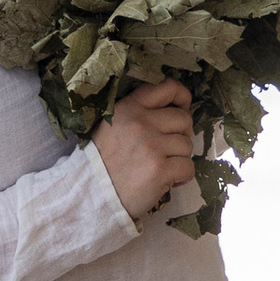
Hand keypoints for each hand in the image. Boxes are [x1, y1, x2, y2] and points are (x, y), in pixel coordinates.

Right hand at [93, 78, 196, 219]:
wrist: (90, 193)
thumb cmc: (102, 161)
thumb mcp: (112, 125)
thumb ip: (136, 113)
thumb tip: (173, 110)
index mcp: (130, 108)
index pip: (167, 87)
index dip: (181, 97)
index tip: (181, 109)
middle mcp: (141, 123)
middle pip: (184, 119)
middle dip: (181, 134)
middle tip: (168, 149)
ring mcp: (152, 147)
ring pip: (187, 145)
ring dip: (179, 158)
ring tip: (162, 167)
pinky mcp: (160, 170)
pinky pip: (188, 167)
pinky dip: (182, 176)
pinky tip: (167, 180)